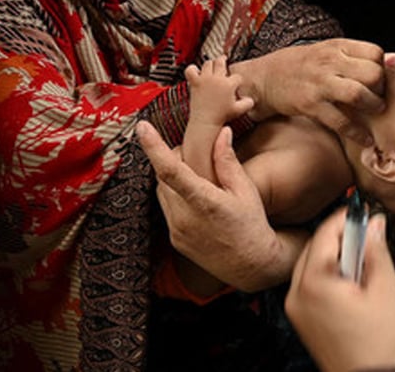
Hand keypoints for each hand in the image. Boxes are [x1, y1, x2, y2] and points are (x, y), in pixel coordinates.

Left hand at [136, 121, 292, 290]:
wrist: (251, 266)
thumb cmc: (252, 224)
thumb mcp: (246, 191)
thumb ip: (228, 161)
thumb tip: (221, 132)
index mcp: (204, 202)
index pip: (171, 170)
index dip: (154, 147)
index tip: (142, 127)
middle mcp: (185, 218)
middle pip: (163, 177)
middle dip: (173, 159)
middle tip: (194, 155)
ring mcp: (177, 231)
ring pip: (162, 192)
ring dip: (172, 178)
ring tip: (198, 177)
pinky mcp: (174, 240)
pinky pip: (166, 208)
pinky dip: (175, 196)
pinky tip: (195, 198)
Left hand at [186, 56, 254, 125]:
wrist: (206, 121)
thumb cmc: (222, 116)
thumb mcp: (239, 110)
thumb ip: (248, 103)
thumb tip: (251, 99)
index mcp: (228, 84)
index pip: (236, 76)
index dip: (237, 80)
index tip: (235, 84)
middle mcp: (217, 78)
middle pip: (221, 61)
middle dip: (223, 61)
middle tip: (224, 61)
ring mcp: (205, 79)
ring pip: (208, 63)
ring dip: (210, 65)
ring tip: (212, 67)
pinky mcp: (195, 82)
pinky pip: (191, 70)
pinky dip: (192, 69)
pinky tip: (196, 72)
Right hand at [229, 38, 385, 146]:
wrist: (265, 78)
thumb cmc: (300, 66)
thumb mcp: (326, 51)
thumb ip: (351, 57)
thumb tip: (384, 67)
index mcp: (336, 46)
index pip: (375, 53)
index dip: (383, 68)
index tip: (380, 80)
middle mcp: (329, 61)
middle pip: (372, 73)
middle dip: (382, 88)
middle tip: (380, 97)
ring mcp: (319, 83)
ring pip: (358, 94)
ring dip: (373, 106)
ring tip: (375, 111)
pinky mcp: (310, 104)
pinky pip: (340, 121)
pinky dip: (357, 132)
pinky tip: (364, 138)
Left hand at [285, 209, 394, 371]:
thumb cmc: (376, 344)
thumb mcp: (385, 290)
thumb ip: (377, 250)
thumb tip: (375, 222)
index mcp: (314, 282)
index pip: (325, 232)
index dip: (346, 217)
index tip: (363, 210)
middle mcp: (297, 292)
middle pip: (314, 245)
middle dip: (341, 236)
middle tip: (367, 234)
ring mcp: (295, 306)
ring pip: (311, 263)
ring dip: (334, 254)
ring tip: (362, 263)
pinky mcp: (300, 317)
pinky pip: (309, 282)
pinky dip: (327, 273)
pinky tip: (350, 282)